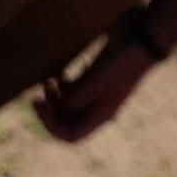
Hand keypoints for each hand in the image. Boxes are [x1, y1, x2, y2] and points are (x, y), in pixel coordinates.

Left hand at [35, 33, 152, 140]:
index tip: (40, 106)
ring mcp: (95, 93)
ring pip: (67, 106)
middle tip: (38, 96)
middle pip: (67, 122)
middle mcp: (97, 108)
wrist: (139, 40)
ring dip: (54, 98)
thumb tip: (60, 102)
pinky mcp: (93, 78)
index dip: (51, 126)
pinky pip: (72, 91)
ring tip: (48, 82)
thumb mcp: (95, 82)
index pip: (72, 135)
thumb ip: (74, 97)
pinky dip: (61, 87)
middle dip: (50, 112)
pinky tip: (58, 75)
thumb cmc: (120, 63)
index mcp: (100, 115)